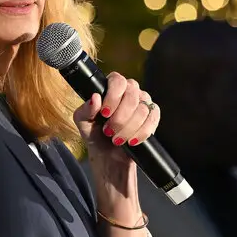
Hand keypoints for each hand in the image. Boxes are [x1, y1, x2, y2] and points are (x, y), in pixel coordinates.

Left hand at [72, 73, 159, 195]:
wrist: (108, 156)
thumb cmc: (95, 135)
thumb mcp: (83, 123)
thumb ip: (86, 110)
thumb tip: (95, 97)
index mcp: (110, 87)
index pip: (117, 80)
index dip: (113, 97)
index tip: (105, 114)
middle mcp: (129, 91)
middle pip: (132, 95)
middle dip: (120, 118)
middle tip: (109, 131)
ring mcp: (143, 102)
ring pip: (142, 109)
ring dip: (128, 128)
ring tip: (117, 139)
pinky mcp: (152, 115)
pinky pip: (153, 118)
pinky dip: (142, 132)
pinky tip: (131, 140)